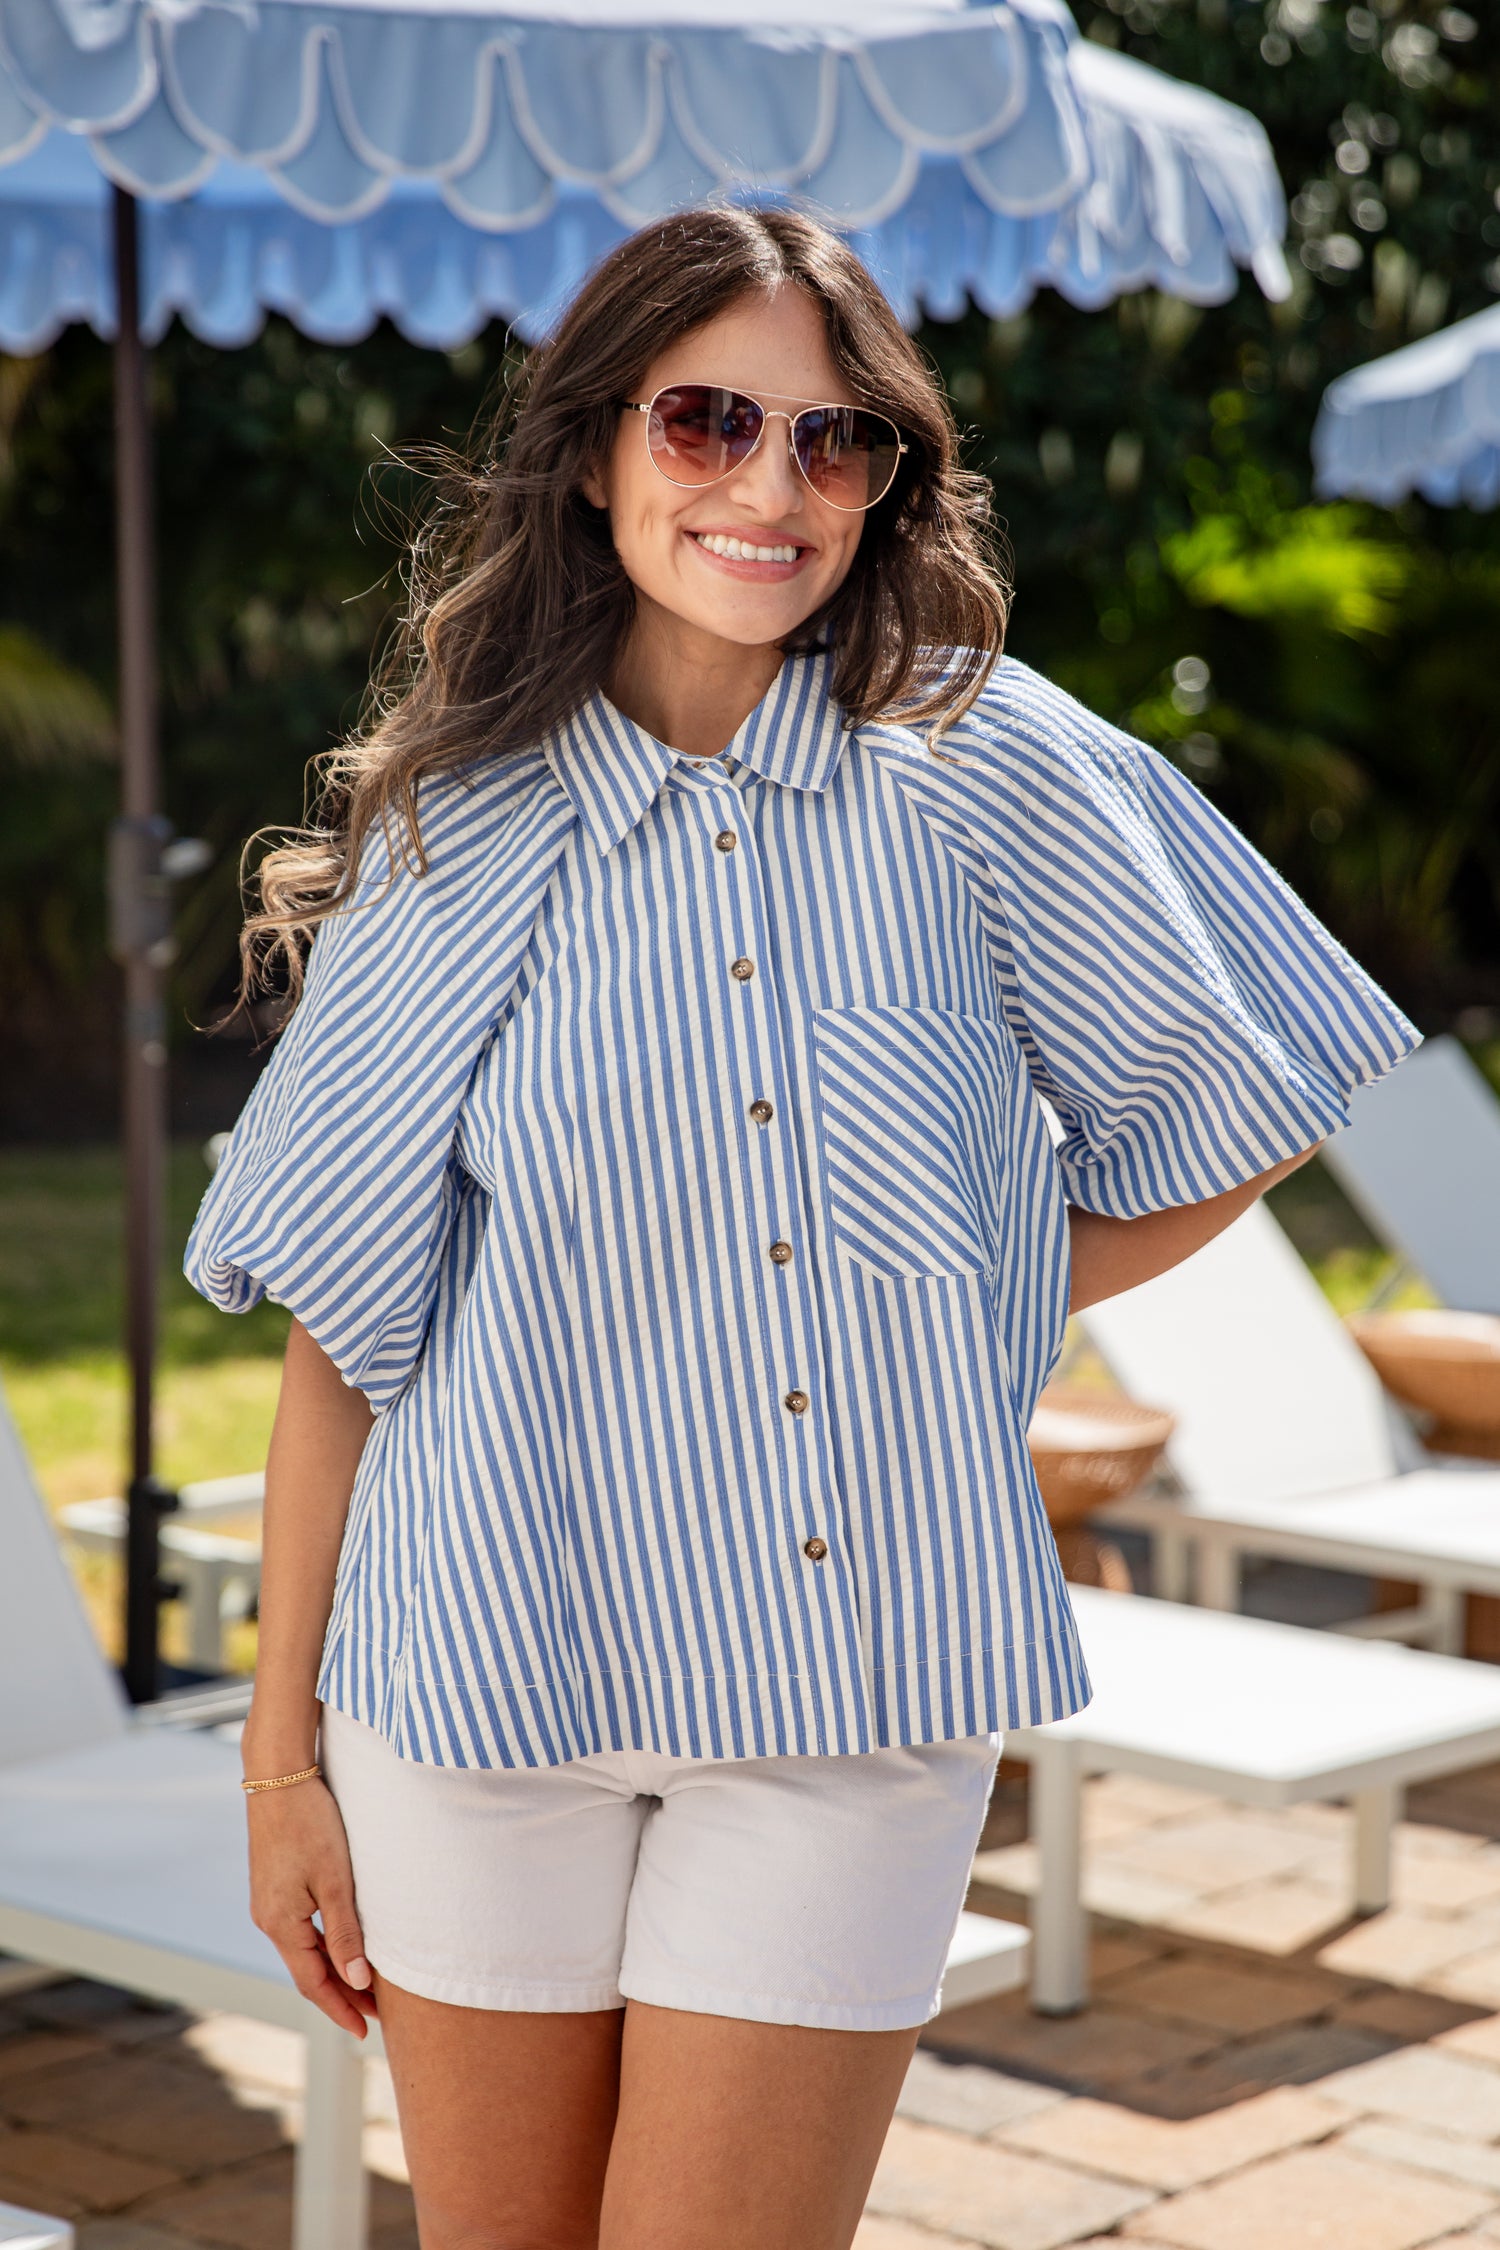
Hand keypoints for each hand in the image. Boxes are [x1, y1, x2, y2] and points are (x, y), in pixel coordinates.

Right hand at [246, 1777, 376, 2036]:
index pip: (313, 1983)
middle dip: (341, 1994)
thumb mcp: (334, 1880)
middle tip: (377, 2013)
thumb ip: (345, 1933)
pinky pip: (299, 1930)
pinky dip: (323, 1946)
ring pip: (304, 1951)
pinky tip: (342, 1944)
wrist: (278, 1776)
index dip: (341, 2008)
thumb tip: (359, 1981)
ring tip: (367, 1984)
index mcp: (280, 1925)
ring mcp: (268, 1902)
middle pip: (308, 1971)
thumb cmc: (310, 1823)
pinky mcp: (273, 1885)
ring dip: (333, 1969)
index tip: (366, 2031)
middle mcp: (268, 1919)